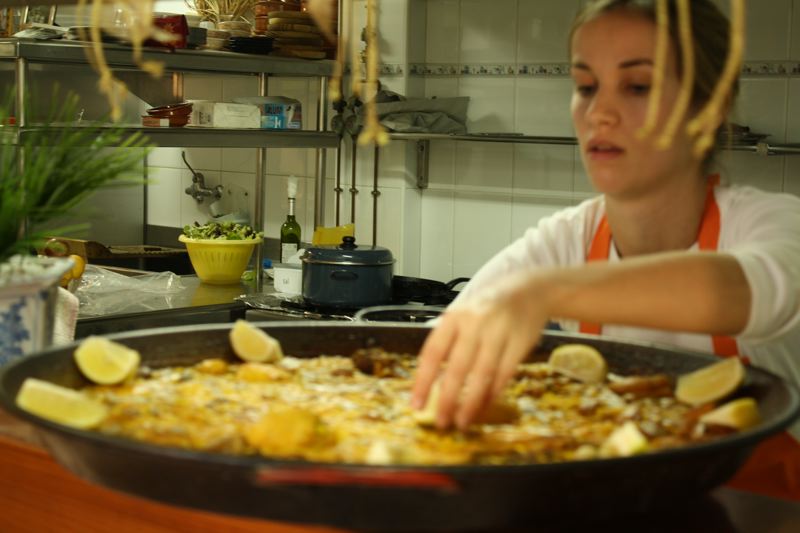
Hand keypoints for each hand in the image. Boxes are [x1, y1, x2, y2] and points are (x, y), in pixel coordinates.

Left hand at [411, 272, 548, 429]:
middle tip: (441, 421)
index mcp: (454, 317)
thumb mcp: (462, 315)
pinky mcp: (521, 342)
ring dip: (470, 403)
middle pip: (457, 368)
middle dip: (447, 399)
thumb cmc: (488, 308)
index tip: (416, 404)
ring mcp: (499, 332)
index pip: (432, 353)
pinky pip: (504, 374)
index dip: (423, 381)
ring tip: (461, 422)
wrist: (529, 290)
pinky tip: (483, 407)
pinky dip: (492, 393)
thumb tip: (430, 383)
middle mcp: (475, 323)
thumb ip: (447, 343)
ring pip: (482, 375)